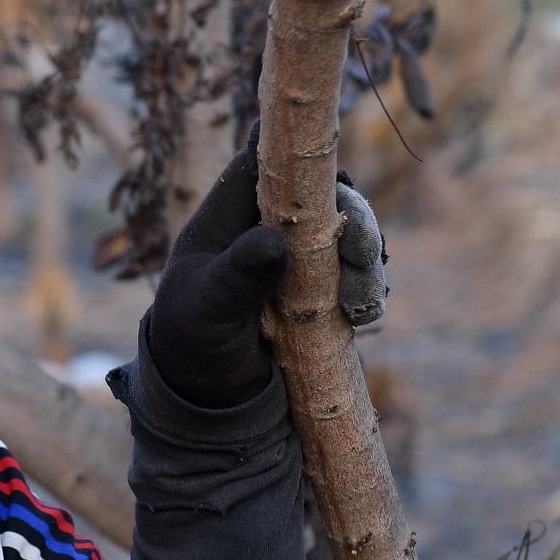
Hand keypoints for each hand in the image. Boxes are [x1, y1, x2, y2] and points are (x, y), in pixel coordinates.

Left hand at [148, 127, 386, 408]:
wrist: (210, 399)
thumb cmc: (192, 346)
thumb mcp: (208, 310)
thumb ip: (237, 276)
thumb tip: (273, 243)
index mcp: (223, 223)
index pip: (258, 169)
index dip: (295, 161)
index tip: (336, 173)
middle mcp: (261, 234)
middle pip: (317, 198)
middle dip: (350, 218)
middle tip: (364, 251)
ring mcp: (293, 263)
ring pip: (344, 236)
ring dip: (366, 258)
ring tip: (363, 296)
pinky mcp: (319, 293)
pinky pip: (355, 275)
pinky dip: (368, 287)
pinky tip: (366, 311)